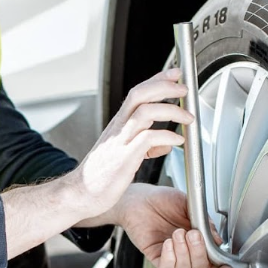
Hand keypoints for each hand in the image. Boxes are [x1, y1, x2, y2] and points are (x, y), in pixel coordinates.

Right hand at [62, 70, 190, 218]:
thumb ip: (146, 146)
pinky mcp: (124, 159)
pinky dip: (167, 136)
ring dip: (171, 111)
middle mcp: (119, 128)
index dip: (157, 80)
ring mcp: (120, 142)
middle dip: (165, 87)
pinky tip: (177, 141)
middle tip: (184, 90)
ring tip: (188, 118)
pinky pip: (148, 139)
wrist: (80, 193)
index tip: (175, 74)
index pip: (138, 93)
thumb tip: (166, 144)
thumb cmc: (101, 175)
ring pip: (145, 112)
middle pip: (140, 94)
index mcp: (119, 125)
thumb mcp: (125, 155)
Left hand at [118, 183, 235, 267]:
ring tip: (177, 233)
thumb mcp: (189, 206)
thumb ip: (205, 223)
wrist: (141, 198)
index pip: (214, 261)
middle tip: (193, 234)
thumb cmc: (163, 200)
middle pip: (201, 266)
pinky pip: (167, 267)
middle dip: (199, 252)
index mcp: (199, 239)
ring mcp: (172, 255)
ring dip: (183, 251)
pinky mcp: (157, 257)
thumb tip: (217, 240)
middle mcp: (186, 250)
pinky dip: (170, 256)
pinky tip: (168, 242)